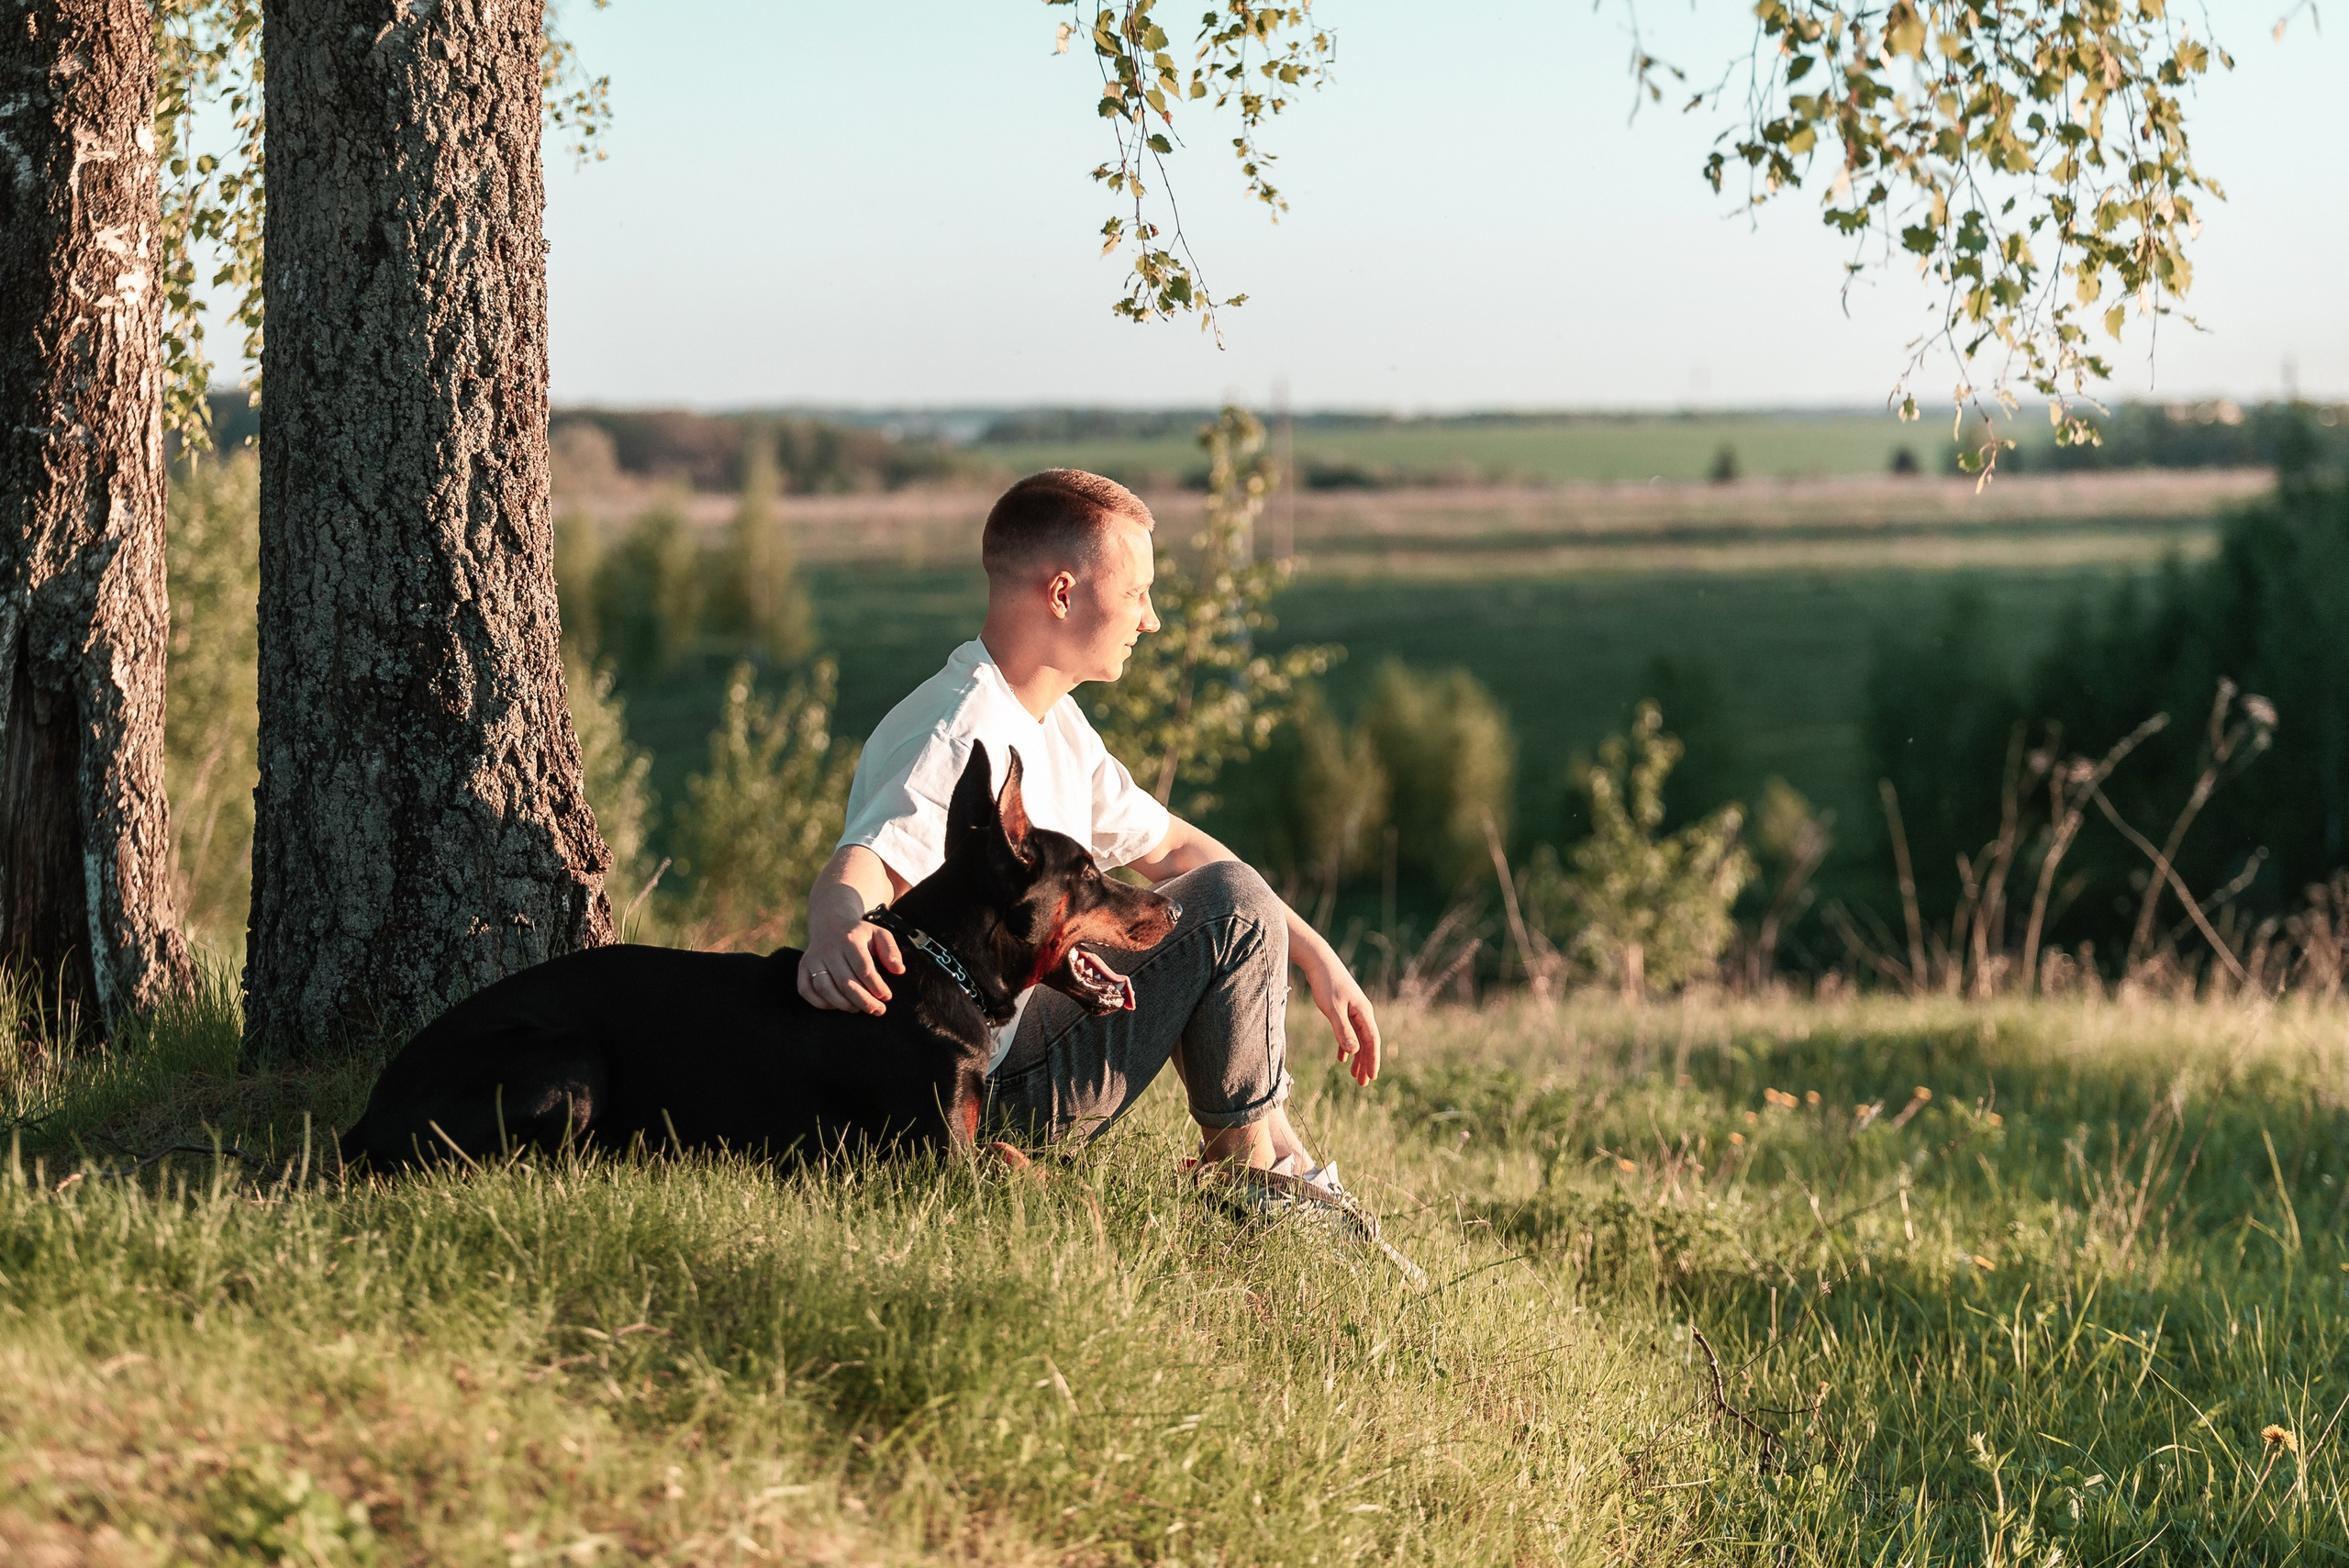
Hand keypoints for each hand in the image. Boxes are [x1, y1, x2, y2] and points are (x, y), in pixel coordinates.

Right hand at [797, 919, 902, 1014]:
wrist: (831, 924)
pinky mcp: (803, 967)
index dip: (876, 986)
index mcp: (850, 939)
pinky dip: (821, 1003)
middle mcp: (829, 949)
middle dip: (864, 1001)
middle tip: (878, 1010)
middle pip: (845, 982)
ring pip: (824, 988)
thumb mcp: (880, 935)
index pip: (864, 969)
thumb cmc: (860, 934)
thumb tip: (899, 970)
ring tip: (858, 1008)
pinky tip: (837, 1005)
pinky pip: (806, 990)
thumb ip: (891, 951)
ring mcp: (813, 958)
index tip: (887, 997)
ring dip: (843, 1004)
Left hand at [1296, 943, 1381, 1085]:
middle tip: (1364, 1084)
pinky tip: (1342, 1057)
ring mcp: (1354, 1010)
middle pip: (1367, 1043)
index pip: (1372, 1041)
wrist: (1319, 961)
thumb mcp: (1332, 1009)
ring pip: (1359, 1039)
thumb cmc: (1325, 983)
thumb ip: (1343, 1030)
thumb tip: (1354, 1052)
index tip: (1372, 1077)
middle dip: (1366, 1064)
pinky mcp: (1344, 1008)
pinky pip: (1349, 1032)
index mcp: (1363, 1013)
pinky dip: (1347, 1046)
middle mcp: (1362, 1012)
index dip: (1373, 1060)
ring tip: (1354, 1076)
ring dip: (1357, 1058)